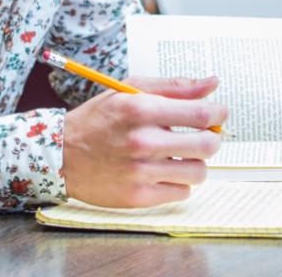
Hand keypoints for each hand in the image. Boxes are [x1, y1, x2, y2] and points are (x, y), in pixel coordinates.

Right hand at [63, 76, 227, 207]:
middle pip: (207, 145)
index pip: (200, 114)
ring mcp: (140, 172)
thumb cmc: (99, 118)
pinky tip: (164, 170)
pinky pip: (181, 192)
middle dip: (212, 138)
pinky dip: (179, 181)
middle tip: (204, 134)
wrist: (63, 154)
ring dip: (196, 162)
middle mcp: (142, 141)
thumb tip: (213, 83)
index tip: (219, 112)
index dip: (218, 112)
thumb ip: (174, 87)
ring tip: (181, 154)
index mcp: (141, 109)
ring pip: (199, 172)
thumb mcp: (130, 89)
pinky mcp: (138, 197)